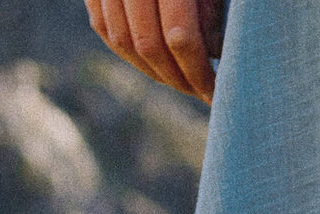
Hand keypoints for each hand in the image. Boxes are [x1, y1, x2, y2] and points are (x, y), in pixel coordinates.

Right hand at [85, 0, 215, 103]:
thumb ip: (210, 15)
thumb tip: (213, 59)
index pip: (179, 37)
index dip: (197, 72)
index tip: (215, 91)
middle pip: (148, 45)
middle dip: (177, 77)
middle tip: (201, 92)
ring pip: (122, 41)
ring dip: (153, 69)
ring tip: (181, 80)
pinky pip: (104, 28)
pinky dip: (128, 52)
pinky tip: (154, 63)